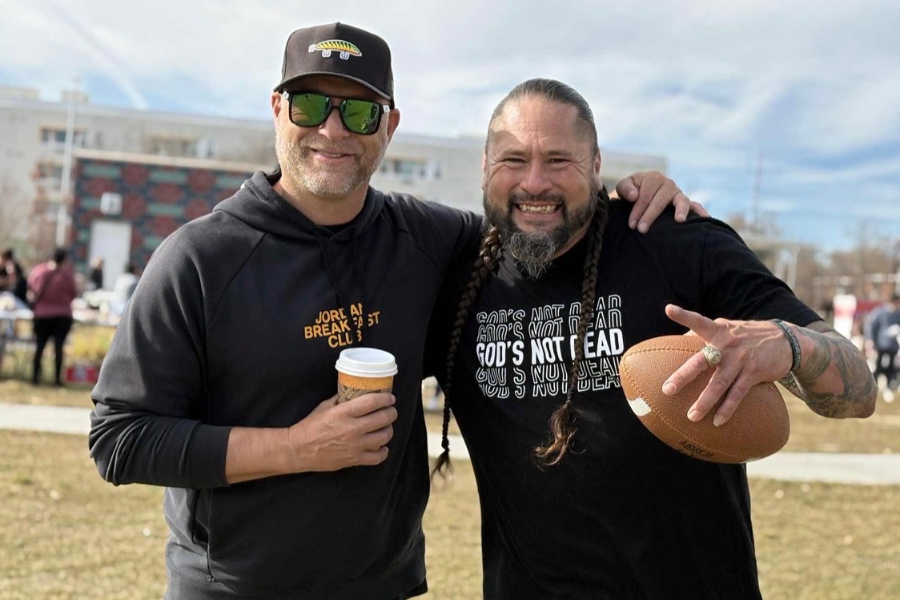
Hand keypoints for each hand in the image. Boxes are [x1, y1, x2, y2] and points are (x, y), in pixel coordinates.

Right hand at [287, 392, 397, 470]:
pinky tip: (382, 447)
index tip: (390, 399)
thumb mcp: (325, 406)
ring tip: (386, 427)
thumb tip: (358, 392)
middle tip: (391, 411)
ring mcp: (354, 446)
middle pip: (382, 419)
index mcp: (343, 413)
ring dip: (388, 430)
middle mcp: (351, 429)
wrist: (298, 450)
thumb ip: (342, 399)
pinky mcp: (353, 460)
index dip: (386, 400)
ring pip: (383, 437)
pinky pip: (377, 457)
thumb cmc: (311, 426)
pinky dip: (383, 451)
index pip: (372, 402)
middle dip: (391, 413)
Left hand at [615, 171, 709, 232]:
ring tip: (679, 220)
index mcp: (653, 178)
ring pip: (680, 201)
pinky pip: (695, 206)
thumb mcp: (624, 187)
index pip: (645, 195)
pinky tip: (705, 219)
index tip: (632, 224)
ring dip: (680, 210)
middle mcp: (668, 184)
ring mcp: (678, 193)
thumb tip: (634, 196)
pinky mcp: (686, 203)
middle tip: (642, 230)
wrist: (638, 196)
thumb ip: (625, 188)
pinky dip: (700, 211)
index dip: (638, 210)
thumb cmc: (631, 192)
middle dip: (650, 215)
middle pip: (660, 200)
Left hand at [660, 305, 792, 425]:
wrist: (786, 339)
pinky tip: (717, 421)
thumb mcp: (728, 328)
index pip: (698, 321)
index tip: (669, 310)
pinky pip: (737, 394)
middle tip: (667, 389)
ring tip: (692, 416)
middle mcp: (727, 345)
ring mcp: (740, 360)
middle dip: (683, 376)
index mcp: (719, 330)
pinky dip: (727, 409)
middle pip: (701, 361)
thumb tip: (679, 341)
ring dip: (705, 402)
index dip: (684, 315)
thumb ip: (705, 333)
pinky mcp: (753, 373)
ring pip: (719, 384)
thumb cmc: (747, 335)